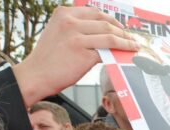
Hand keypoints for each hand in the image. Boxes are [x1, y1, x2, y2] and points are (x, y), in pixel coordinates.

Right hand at [13, 6, 139, 105]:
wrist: (36, 75)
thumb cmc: (49, 58)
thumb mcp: (58, 32)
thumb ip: (76, 27)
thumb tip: (102, 32)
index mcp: (63, 13)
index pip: (94, 12)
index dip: (111, 19)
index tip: (120, 26)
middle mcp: (70, 22)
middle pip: (105, 23)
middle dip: (121, 31)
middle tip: (131, 37)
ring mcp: (77, 38)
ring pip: (110, 37)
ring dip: (125, 42)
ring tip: (133, 46)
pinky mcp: (83, 54)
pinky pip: (107, 52)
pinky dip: (119, 53)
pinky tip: (124, 56)